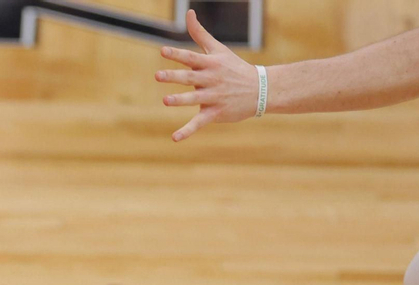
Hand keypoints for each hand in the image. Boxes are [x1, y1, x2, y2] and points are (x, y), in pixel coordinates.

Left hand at [156, 10, 259, 140]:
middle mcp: (211, 80)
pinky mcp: (215, 113)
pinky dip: (187, 131)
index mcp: (210, 64)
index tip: (163, 51)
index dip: (177, 54)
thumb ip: (200, 33)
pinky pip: (199, 123)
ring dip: (180, 100)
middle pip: (190, 77)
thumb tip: (188, 13)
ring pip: (194, 99)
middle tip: (158, 75)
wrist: (261, 89)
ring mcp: (214, 97)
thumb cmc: (234, 67)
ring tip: (165, 100)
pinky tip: (174, 138)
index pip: (191, 58)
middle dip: (175, 76)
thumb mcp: (218, 49)